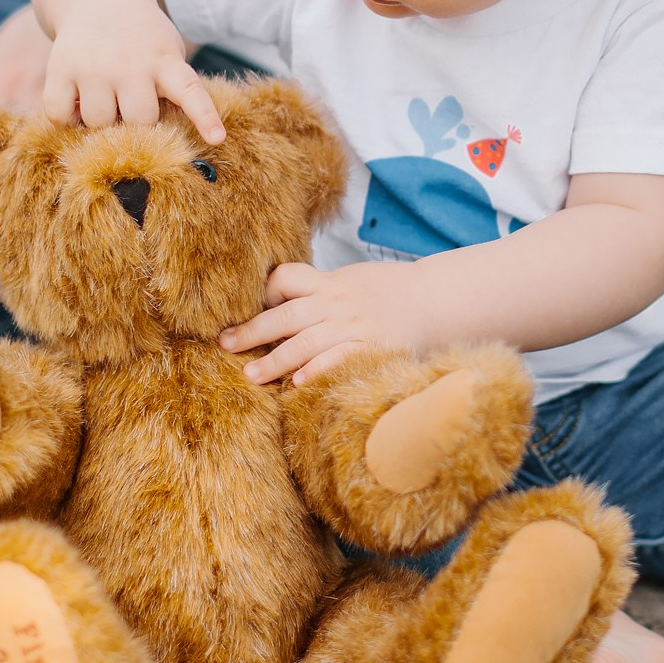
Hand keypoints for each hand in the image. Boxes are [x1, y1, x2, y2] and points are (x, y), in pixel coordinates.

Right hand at [41, 0, 223, 141]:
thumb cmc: (141, 39)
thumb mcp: (166, 52)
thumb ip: (170, 91)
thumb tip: (156, 147)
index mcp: (165, 61)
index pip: (190, 91)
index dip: (205, 116)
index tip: (217, 138)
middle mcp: (130, 63)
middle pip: (138, 122)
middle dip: (135, 123)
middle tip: (129, 106)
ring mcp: (94, 66)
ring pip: (97, 122)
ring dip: (100, 120)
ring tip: (102, 98)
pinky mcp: (60, 68)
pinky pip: (59, 115)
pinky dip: (65, 117)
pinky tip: (75, 100)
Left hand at [219, 260, 423, 384]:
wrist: (437, 299)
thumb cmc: (391, 292)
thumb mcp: (352, 281)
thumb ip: (320, 291)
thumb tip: (280, 303)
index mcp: (329, 283)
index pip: (285, 278)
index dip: (264, 293)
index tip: (247, 311)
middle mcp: (336, 303)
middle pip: (285, 315)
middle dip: (252, 330)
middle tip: (225, 345)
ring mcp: (354, 326)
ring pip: (305, 342)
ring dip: (275, 360)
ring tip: (252, 375)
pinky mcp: (371, 348)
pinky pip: (338, 360)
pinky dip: (317, 370)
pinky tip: (298, 384)